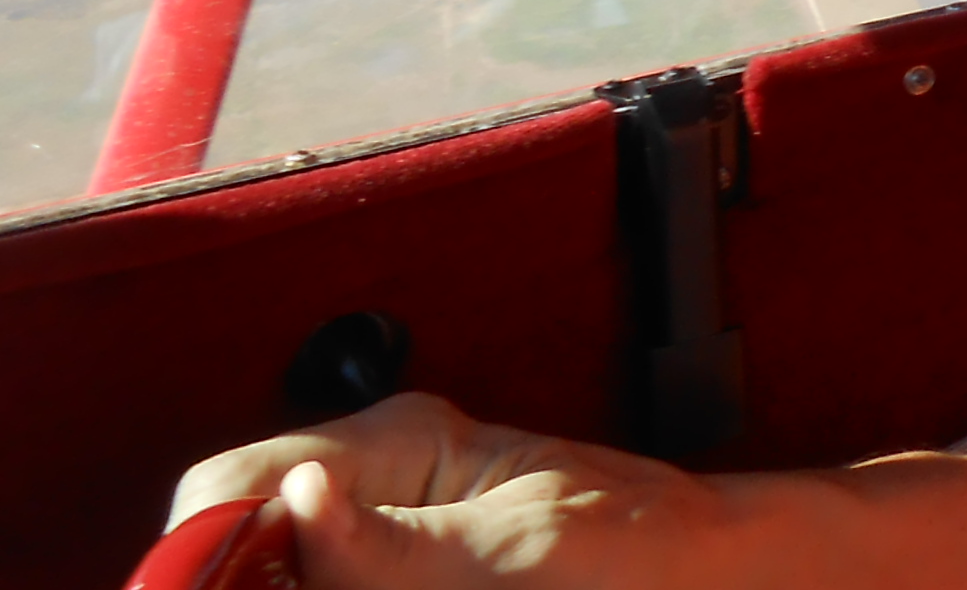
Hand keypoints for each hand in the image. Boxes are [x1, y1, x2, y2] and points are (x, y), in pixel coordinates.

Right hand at [167, 394, 735, 589]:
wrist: (714, 576)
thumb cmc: (645, 542)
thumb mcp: (523, 547)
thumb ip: (402, 542)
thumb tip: (295, 500)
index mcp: (395, 442)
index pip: (238, 481)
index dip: (201, 551)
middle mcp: (371, 488)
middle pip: (242, 548)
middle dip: (245, 583)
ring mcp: (381, 543)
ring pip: (287, 576)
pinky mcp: (400, 577)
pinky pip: (334, 580)